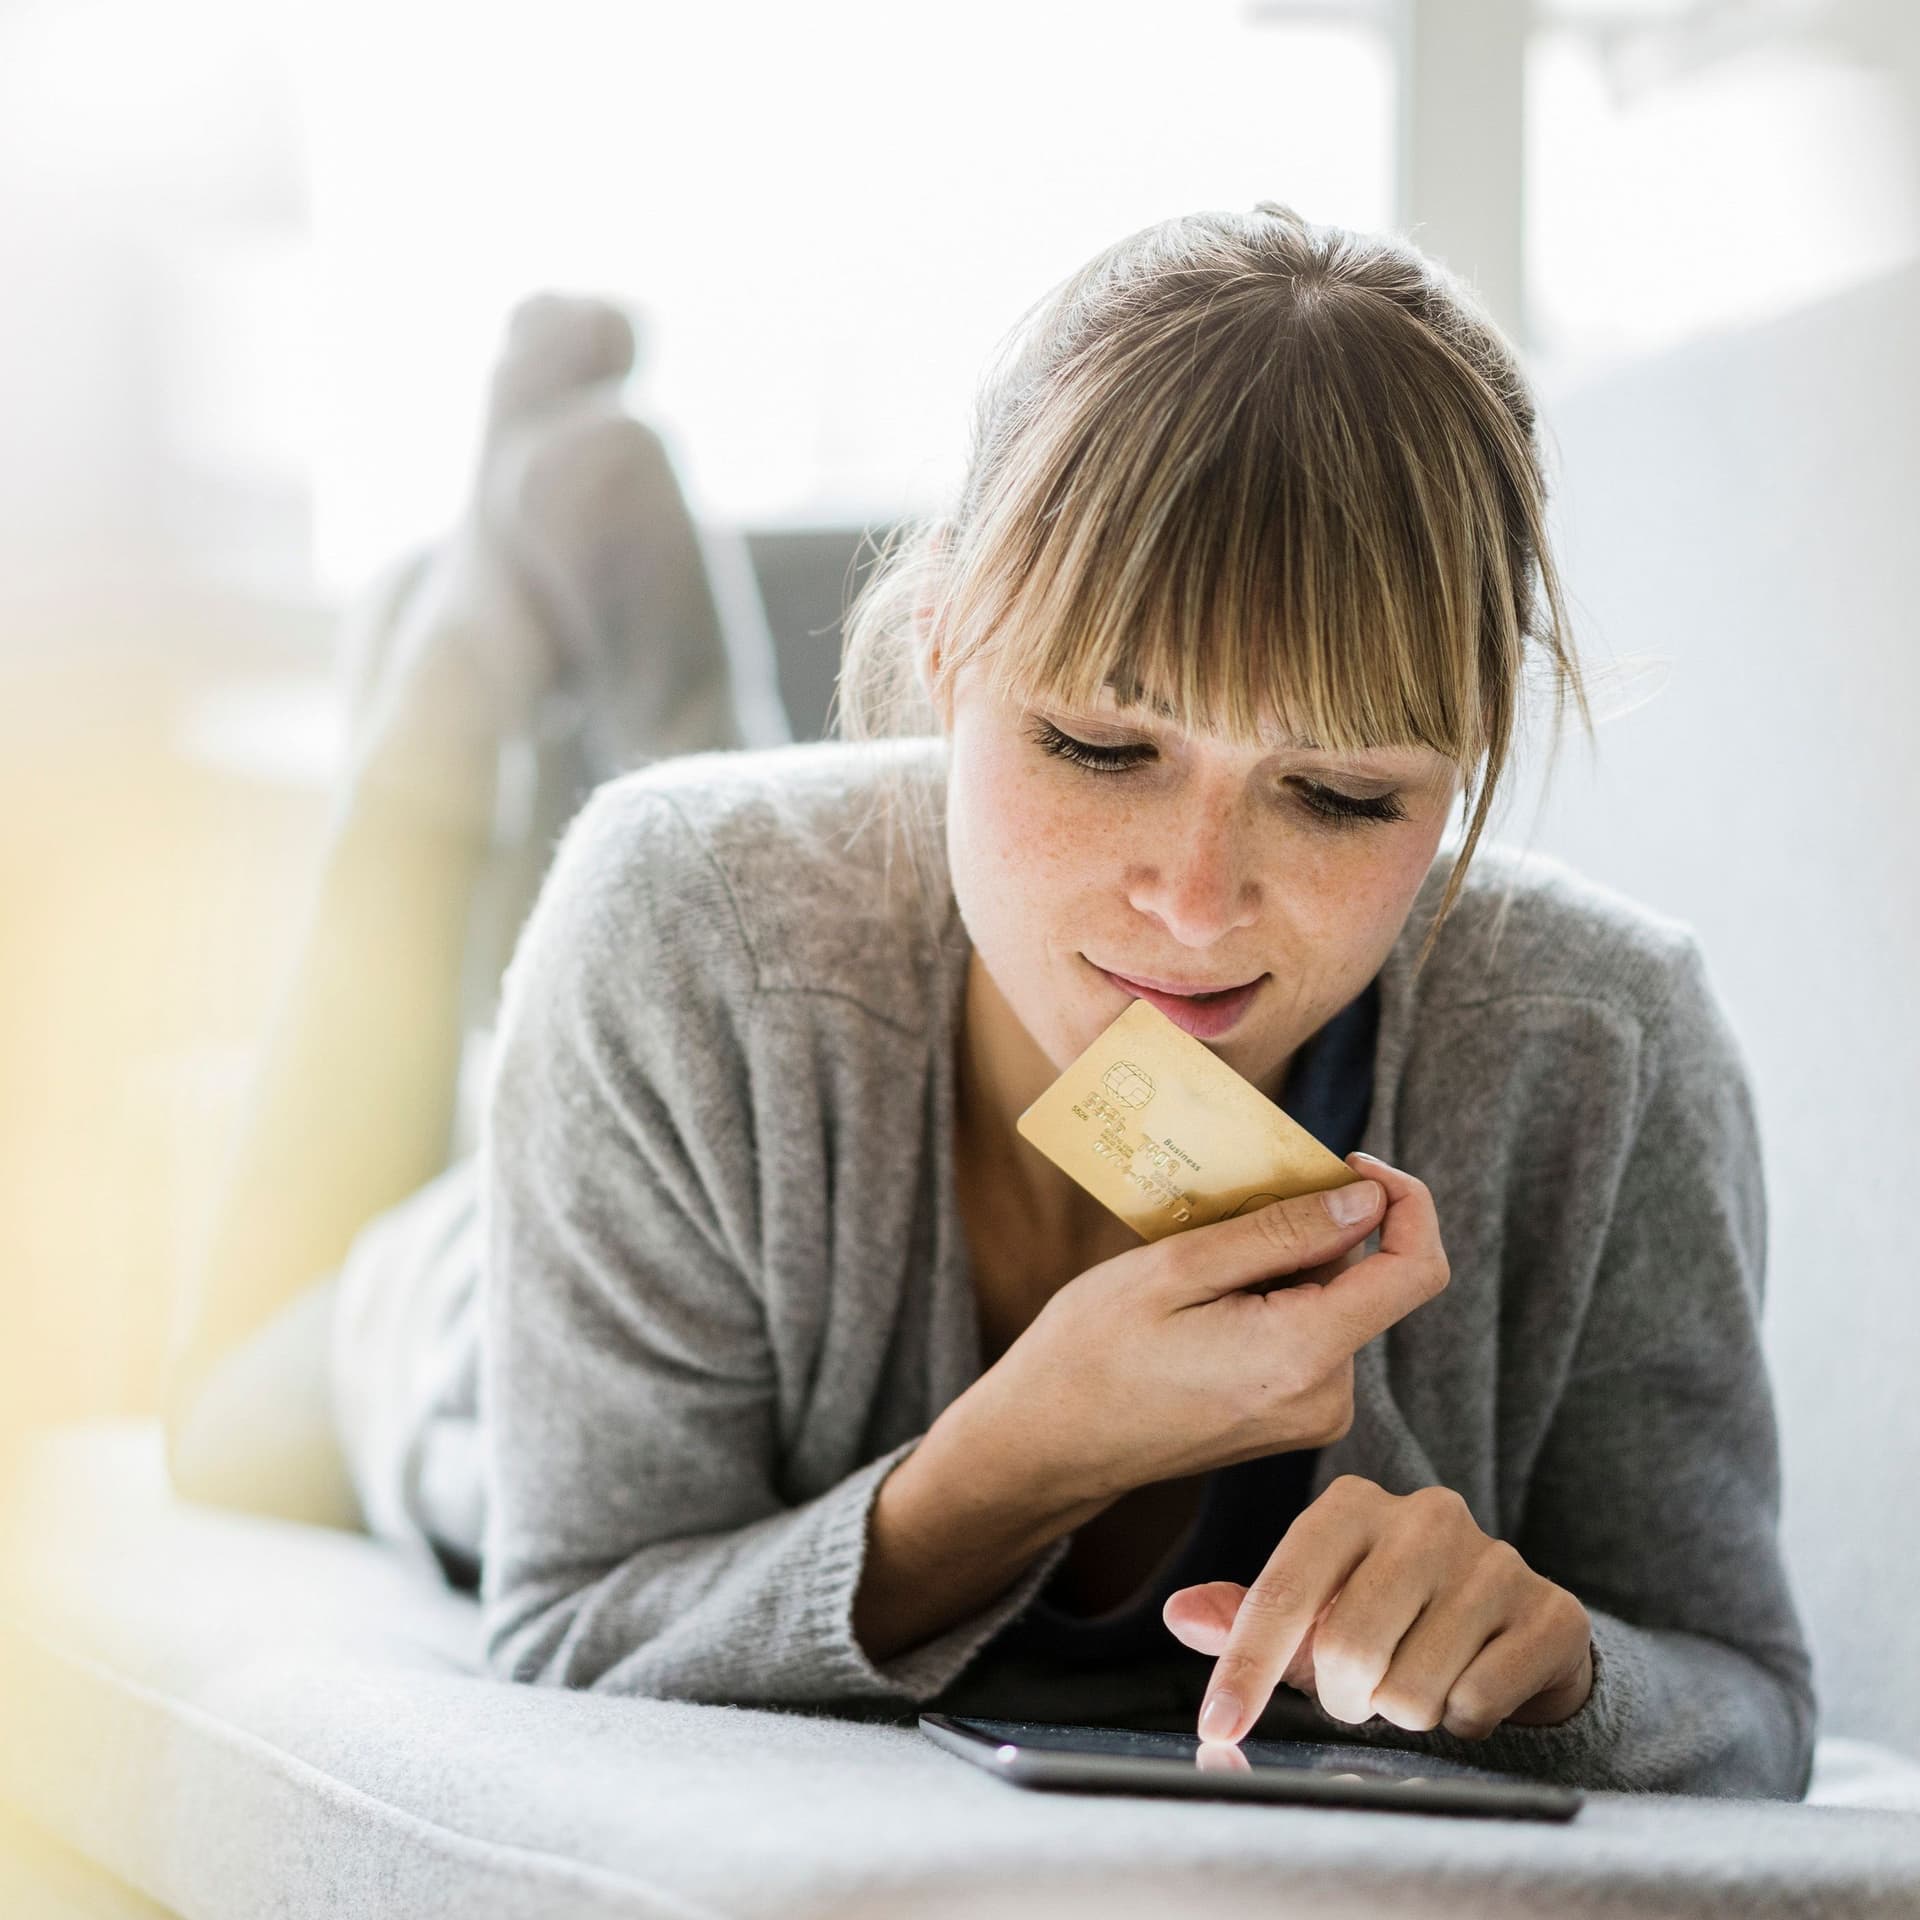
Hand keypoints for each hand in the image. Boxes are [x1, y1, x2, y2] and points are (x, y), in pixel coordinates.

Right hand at [973, 1152, 1449, 1507]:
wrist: (1049, 1444)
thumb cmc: (1094, 1351)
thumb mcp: (1177, 1268)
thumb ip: (1282, 1234)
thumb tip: (1368, 1202)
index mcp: (1303, 1355)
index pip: (1416, 1271)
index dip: (1406, 1202)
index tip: (1351, 1163)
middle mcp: (1326, 1397)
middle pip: (1366, 1281)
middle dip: (1313, 1231)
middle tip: (1228, 1213)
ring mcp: (1312, 1416)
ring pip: (1335, 1304)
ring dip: (1285, 1266)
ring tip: (1201, 1267)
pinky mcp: (1292, 1419)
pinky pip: (1311, 1336)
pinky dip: (1275, 1300)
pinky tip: (1206, 1303)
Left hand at [1163, 1474, 1594, 1744]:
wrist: (1515, 1628)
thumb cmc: (1391, 1618)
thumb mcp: (1314, 1612)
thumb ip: (1245, 1615)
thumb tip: (1180, 1615)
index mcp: (1352, 1505)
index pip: (1283, 1592)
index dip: (1246, 1669)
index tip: (1218, 1728)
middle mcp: (1424, 1516)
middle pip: (1349, 1651)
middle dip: (1345, 1699)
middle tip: (1361, 1693)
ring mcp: (1493, 1560)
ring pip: (1412, 1690)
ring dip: (1405, 1712)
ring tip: (1418, 1681)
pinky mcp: (1551, 1611)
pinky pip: (1476, 1705)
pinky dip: (1463, 1720)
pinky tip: (1471, 1685)